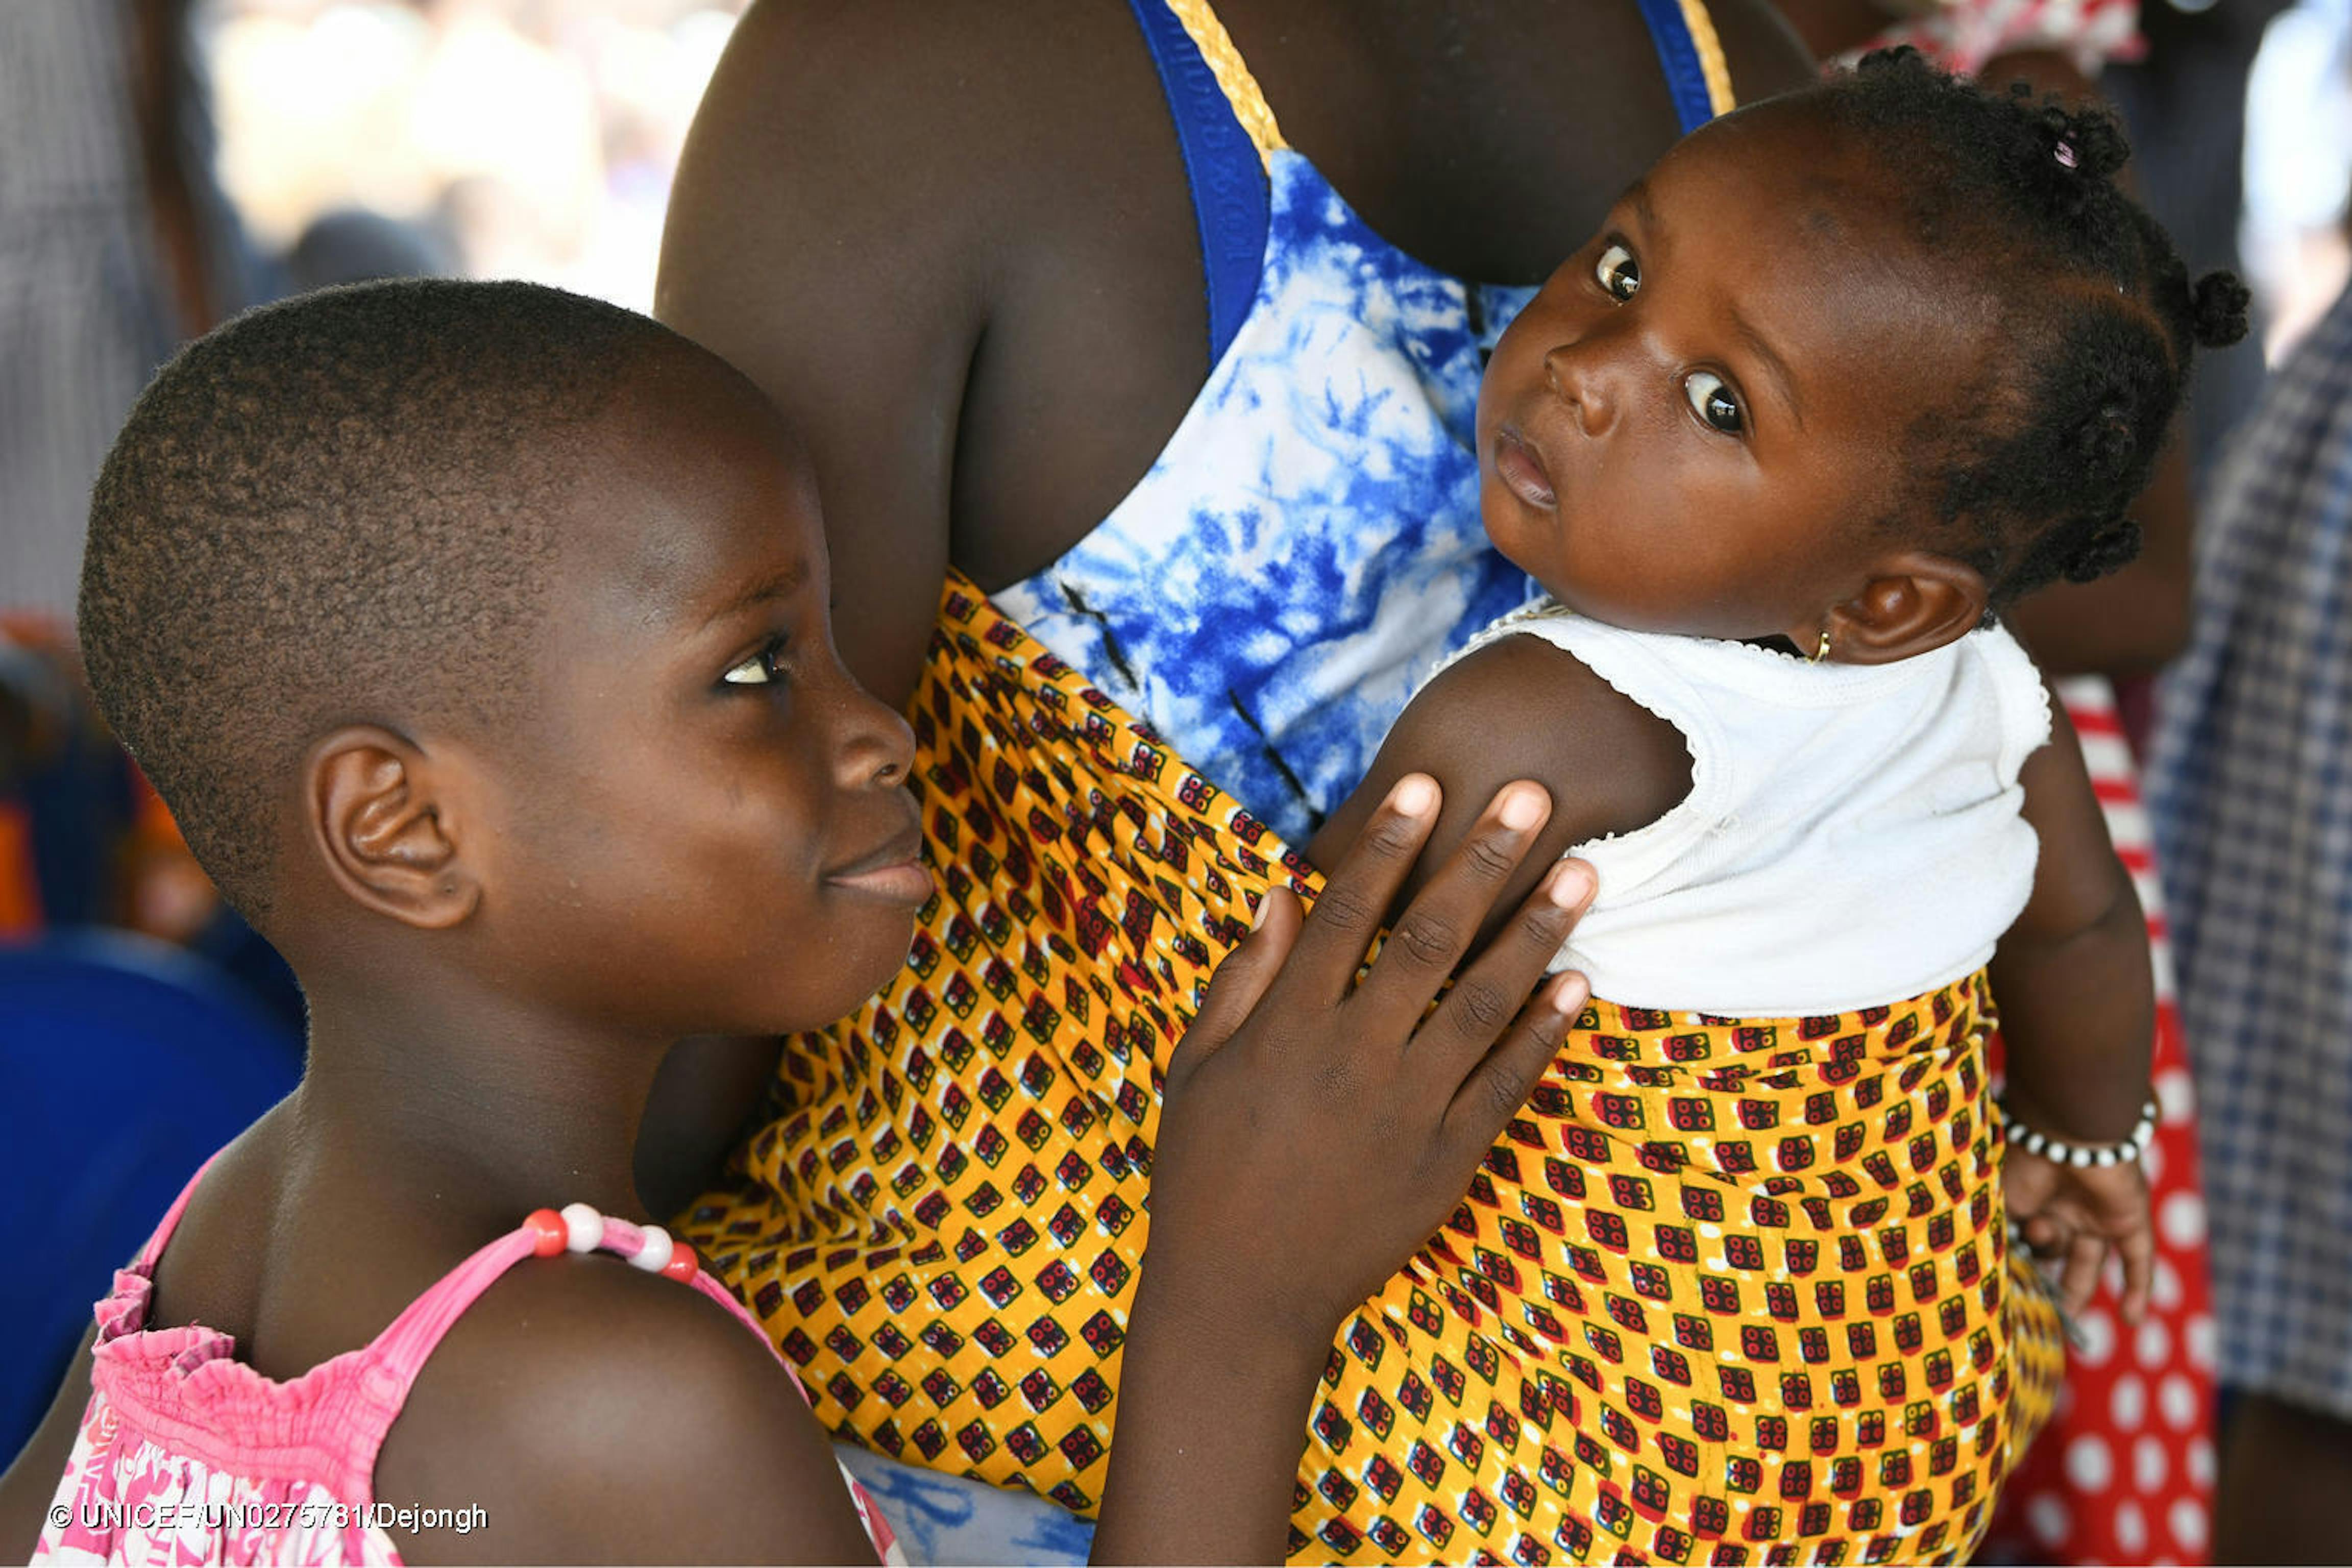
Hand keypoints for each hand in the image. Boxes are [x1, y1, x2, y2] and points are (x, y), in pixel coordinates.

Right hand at [1146, 774, 1594, 1349]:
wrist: (1242, 1295)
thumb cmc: (1204, 1171)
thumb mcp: (1198, 1068)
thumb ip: (1242, 979)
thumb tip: (1282, 891)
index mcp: (1286, 1030)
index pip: (1346, 913)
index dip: (1387, 844)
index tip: (1425, 783)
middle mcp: (1351, 1059)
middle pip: (1429, 940)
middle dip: (1482, 861)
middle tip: (1531, 795)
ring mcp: (1406, 1112)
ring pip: (1483, 1003)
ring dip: (1538, 932)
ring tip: (1584, 869)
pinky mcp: (1446, 1161)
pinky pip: (1506, 1084)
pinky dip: (1544, 1032)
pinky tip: (1578, 982)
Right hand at [2005, 1145, 2154, 1320]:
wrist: (2070, 1134)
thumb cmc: (2028, 1162)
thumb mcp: (2006, 1204)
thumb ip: (2007, 1235)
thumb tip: (1997, 1272)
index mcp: (2036, 1197)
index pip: (2030, 1237)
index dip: (2021, 1260)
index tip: (2006, 1286)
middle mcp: (2068, 1206)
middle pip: (2061, 1252)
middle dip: (2050, 1279)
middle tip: (2042, 1310)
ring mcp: (2100, 1214)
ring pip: (2091, 1260)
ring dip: (2079, 1289)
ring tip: (2069, 1319)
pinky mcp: (2129, 1220)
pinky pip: (2138, 1261)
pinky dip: (2137, 1289)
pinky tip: (2131, 1321)